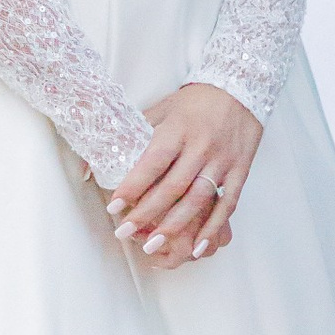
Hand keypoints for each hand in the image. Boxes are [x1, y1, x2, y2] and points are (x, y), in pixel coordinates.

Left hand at [110, 82, 261, 264]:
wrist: (241, 88)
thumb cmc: (194, 102)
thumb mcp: (161, 109)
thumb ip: (133, 134)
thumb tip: (93, 158)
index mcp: (178, 130)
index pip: (152, 163)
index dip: (132, 187)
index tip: (113, 207)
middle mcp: (201, 146)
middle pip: (172, 187)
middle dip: (147, 213)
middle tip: (124, 233)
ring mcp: (222, 160)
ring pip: (198, 199)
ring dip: (175, 226)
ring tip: (153, 245)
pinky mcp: (240, 170)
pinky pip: (227, 204)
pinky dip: (213, 227)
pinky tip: (198, 246)